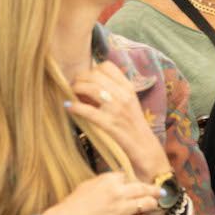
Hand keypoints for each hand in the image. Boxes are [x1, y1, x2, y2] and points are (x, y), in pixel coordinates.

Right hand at [40, 171, 161, 214]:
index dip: (130, 182)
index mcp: (108, 180)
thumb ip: (104, 180)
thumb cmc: (73, 205)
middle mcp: (118, 193)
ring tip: (154, 206)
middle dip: (154, 190)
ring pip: (148, 204)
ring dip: (152, 205)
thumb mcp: (87, 185)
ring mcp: (122, 210)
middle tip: (160, 192)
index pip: (126, 176)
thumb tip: (119, 179)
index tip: (135, 185)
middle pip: (143, 188)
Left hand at [67, 61, 169, 178]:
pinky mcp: (110, 125)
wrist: (145, 148)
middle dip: (80, 79)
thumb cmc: (133, 125)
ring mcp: (117, 110)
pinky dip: (75, 107)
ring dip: (76, 89)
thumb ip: (113, 91)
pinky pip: (88, 111)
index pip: (107, 66)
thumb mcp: (128, 102)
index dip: (92, 70)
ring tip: (71, 95)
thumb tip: (87, 83)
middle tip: (74, 87)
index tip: (86, 79)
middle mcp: (124, 95)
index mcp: (128, 87)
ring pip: (91, 89)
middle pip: (95, 75)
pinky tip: (69, 108)